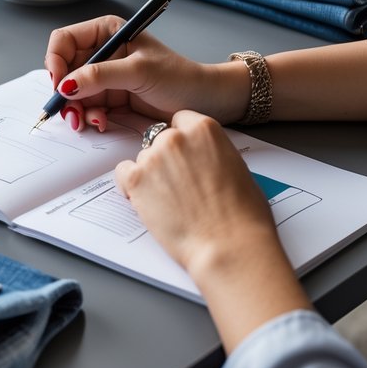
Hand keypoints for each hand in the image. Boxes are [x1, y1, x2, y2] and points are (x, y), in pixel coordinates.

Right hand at [44, 15, 247, 130]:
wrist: (204, 102)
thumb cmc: (180, 77)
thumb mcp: (139, 71)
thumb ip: (100, 76)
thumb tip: (66, 84)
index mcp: (106, 32)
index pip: (64, 40)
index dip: (56, 61)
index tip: (59, 83)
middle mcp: (101, 52)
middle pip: (64, 69)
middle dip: (64, 92)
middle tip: (69, 111)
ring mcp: (104, 77)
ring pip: (72, 92)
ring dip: (75, 109)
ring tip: (86, 122)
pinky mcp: (109, 98)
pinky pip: (86, 108)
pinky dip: (88, 118)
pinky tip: (101, 123)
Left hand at [114, 111, 310, 350]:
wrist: (229, 247)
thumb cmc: (243, 216)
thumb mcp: (237, 168)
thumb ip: (213, 153)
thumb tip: (202, 158)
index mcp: (204, 129)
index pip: (180, 121)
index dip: (182, 140)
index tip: (184, 154)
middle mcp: (175, 137)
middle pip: (159, 139)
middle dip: (167, 159)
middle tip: (179, 185)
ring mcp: (153, 157)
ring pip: (143, 157)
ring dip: (151, 174)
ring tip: (170, 201)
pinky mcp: (136, 179)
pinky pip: (123, 173)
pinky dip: (131, 185)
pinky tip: (148, 200)